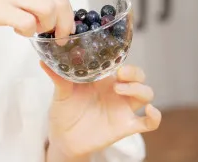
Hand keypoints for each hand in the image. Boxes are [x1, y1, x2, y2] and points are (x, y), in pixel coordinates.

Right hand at [0, 0, 74, 38]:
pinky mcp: (0, 9)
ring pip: (48, 10)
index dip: (67, 10)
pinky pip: (29, 23)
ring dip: (46, 26)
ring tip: (33, 30)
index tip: (65, 24)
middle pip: (58, 0)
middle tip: (59, 36)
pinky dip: (29, 31)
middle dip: (64, 22)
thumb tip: (48, 5)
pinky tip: (19, 31)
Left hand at [41, 62, 160, 157]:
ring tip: (119, 90)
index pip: (121, 63)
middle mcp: (116, 91)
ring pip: (146, 94)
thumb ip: (58, 78)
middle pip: (138, 76)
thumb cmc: (63, 111)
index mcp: (103, 79)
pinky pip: (148, 123)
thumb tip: (42, 60)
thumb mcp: (60, 93)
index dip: (122, 59)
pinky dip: (155, 117)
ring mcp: (122, 108)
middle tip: (120, 75)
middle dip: (135, 72)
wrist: (63, 138)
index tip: (113, 59)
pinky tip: (150, 112)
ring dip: (138, 90)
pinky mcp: (125, 126)